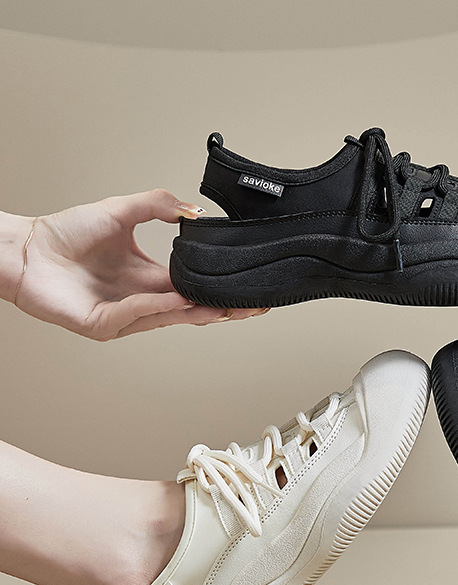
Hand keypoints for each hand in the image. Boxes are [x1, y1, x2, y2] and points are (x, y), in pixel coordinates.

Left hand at [10, 189, 267, 339]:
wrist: (23, 249)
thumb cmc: (62, 235)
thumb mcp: (119, 211)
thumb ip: (157, 206)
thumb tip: (194, 210)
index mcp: (148, 277)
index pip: (192, 286)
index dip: (219, 288)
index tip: (246, 287)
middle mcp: (140, 299)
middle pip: (190, 308)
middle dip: (223, 309)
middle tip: (252, 307)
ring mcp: (123, 316)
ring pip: (168, 316)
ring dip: (197, 311)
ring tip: (223, 307)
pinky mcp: (103, 324)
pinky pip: (135, 314)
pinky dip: (156, 306)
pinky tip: (176, 299)